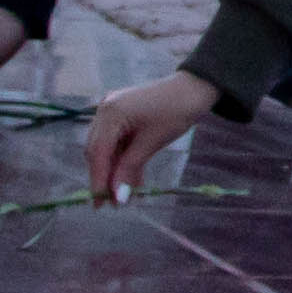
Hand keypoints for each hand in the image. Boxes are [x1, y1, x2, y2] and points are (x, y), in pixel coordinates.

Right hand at [81, 68, 222, 200]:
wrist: (194, 88)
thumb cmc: (175, 111)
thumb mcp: (151, 142)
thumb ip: (130, 168)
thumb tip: (117, 198)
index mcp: (110, 113)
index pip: (97, 152)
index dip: (98, 180)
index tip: (99, 204)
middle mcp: (105, 111)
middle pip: (98, 151)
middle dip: (106, 178)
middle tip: (113, 204)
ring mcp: (113, 113)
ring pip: (108, 150)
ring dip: (117, 172)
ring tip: (126, 198)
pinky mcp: (123, 117)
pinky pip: (118, 144)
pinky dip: (125, 161)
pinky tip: (133, 181)